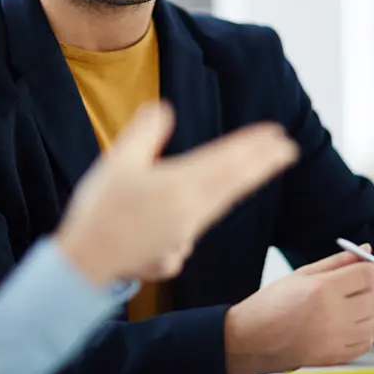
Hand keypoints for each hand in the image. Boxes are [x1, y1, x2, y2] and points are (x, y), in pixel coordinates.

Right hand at [55, 101, 297, 284]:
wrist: (85, 264)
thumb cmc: (100, 211)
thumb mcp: (117, 162)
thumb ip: (145, 132)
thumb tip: (165, 109)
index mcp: (179, 186)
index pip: (226, 160)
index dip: (252, 146)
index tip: (276, 134)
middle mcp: (191, 211)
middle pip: (234, 183)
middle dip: (262, 164)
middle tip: (288, 149)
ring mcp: (185, 234)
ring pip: (222, 203)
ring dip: (244, 183)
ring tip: (263, 168)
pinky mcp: (175, 251)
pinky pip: (199, 224)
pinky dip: (213, 208)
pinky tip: (214, 201)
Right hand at [223, 250, 373, 373]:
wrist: (253, 338)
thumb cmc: (272, 305)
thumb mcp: (301, 274)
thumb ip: (336, 262)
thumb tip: (364, 250)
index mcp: (322, 289)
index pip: (366, 274)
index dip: (373, 269)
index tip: (371, 270)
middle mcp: (332, 314)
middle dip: (369, 290)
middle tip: (355, 289)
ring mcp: (335, 338)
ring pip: (373, 322)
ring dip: (366, 314)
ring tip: (348, 309)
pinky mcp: (336, 357)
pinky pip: (366, 343)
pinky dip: (362, 334)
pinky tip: (346, 326)